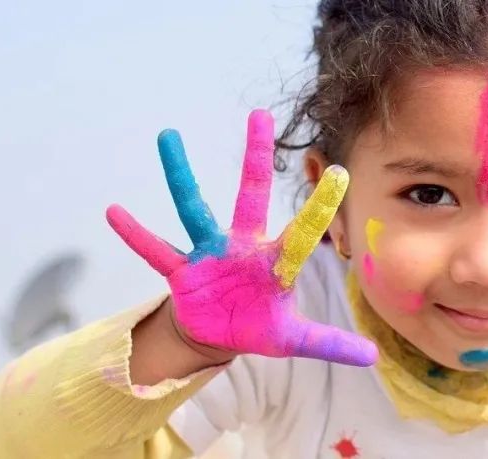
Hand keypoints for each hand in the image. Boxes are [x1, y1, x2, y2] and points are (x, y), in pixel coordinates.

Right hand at [106, 109, 376, 365]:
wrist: (217, 333)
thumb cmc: (259, 325)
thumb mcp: (293, 340)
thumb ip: (330, 343)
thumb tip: (373, 357)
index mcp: (275, 262)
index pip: (303, 233)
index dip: (320, 208)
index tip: (341, 174)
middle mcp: (243, 247)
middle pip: (251, 195)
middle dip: (256, 158)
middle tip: (259, 115)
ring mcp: (209, 253)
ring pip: (193, 208)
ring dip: (180, 175)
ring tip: (168, 136)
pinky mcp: (181, 270)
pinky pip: (155, 250)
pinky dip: (135, 234)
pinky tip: (114, 211)